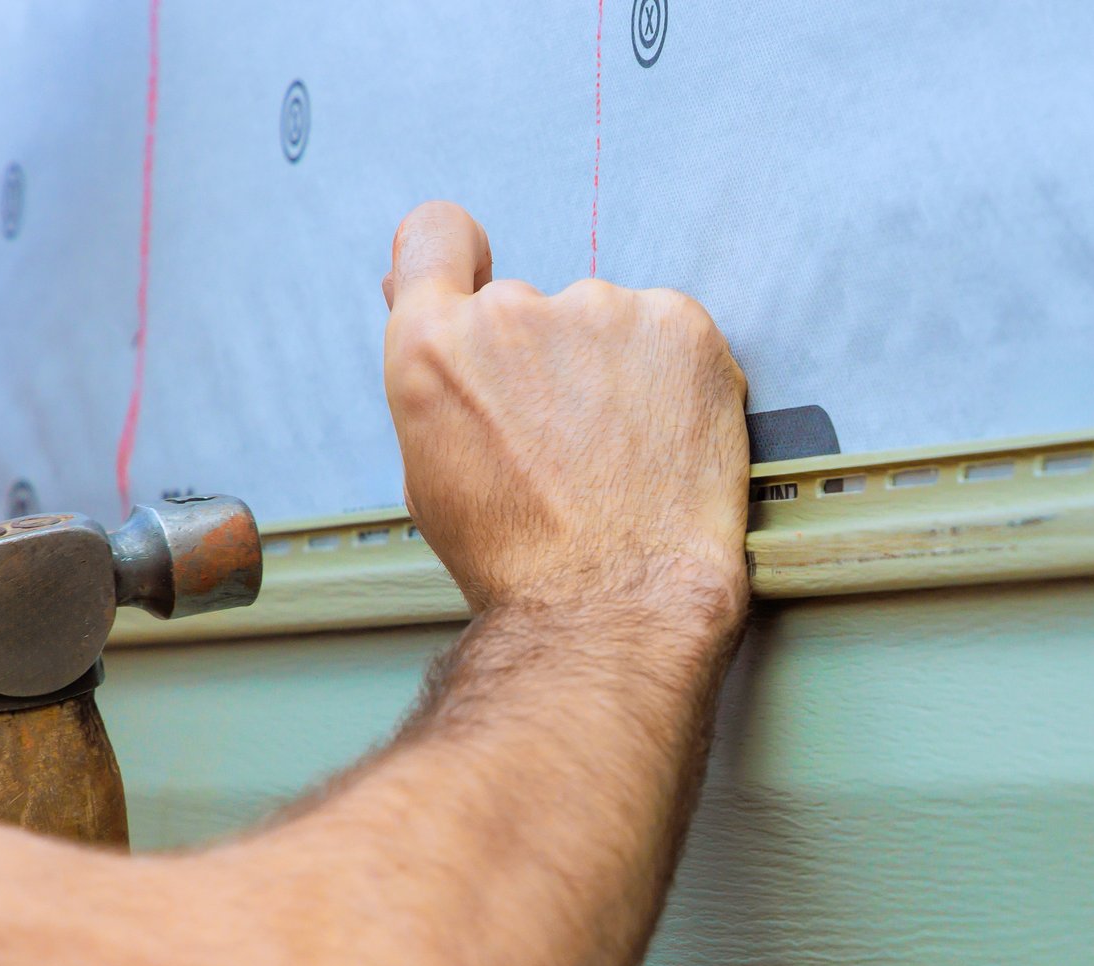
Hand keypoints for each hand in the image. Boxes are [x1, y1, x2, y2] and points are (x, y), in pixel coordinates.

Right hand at [380, 201, 751, 623]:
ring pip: (609, 326)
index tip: (480, 274)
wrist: (615, 602)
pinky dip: (677, 378)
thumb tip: (415, 289)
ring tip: (627, 458)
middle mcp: (511, 312)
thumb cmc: (524, 560)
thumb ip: (430, 369)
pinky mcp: (678, 326)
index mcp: (434, 345)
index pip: (436, 235)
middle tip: (574, 445)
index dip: (459, 255)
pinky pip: (673, 337)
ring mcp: (600, 311)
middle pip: (534, 308)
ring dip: (619, 372)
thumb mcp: (434, 465)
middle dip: (553, 360)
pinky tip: (669, 443)